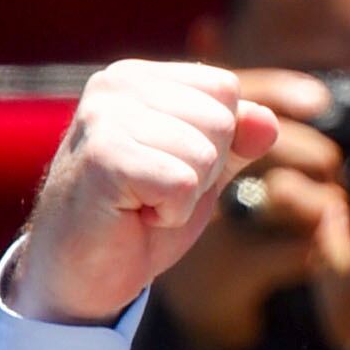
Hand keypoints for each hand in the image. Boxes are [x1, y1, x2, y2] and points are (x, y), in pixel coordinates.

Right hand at [11, 61, 278, 324]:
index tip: (171, 168)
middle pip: (220, 120)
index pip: (225, 89)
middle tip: (156, 192)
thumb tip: (268, 121)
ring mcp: (104, 116)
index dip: (218, 143)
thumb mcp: (202, 172)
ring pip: (205, 153)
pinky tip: (134, 215)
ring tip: (142, 202)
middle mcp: (116, 84)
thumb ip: (238, 141)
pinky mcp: (102, 157)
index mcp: (139, 77)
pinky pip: (184, 183)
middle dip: (205, 171)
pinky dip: (172, 213)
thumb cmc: (138, 217)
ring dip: (186, 196)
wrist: (81, 272)